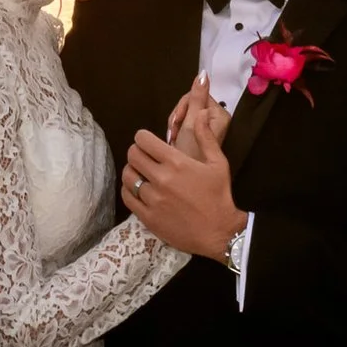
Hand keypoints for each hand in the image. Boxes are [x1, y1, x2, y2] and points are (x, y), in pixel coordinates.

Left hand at [121, 115, 244, 259]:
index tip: (148, 141)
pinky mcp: (147, 217)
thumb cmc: (219, 196)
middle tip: (144, 156)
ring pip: (128, 176)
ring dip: (132, 171)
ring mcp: (152, 199)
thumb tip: (200, 114)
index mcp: (177, 162)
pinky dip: (129, 190)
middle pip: (133, 155)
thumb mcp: (218, 163)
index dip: (143, 137)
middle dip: (137, 152)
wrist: (219, 232)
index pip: (143, 140)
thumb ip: (206, 136)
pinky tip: (138, 189)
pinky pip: (127, 197)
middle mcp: (161, 178)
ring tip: (141, 173)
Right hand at [164, 73, 230, 158]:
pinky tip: (173, 145)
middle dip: (177, 120)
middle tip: (173, 135)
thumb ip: (197, 97)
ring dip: (174, 128)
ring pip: (182, 117)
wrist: (188, 183)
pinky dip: (175, 135)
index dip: (181, 109)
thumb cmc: (192, 155)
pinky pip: (182, 128)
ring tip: (173, 142)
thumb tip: (203, 73)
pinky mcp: (197, 139)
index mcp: (219, 115)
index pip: (194, 97)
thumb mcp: (192, 123)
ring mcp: (206, 130)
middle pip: (187, 107)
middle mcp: (214, 120)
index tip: (176, 124)